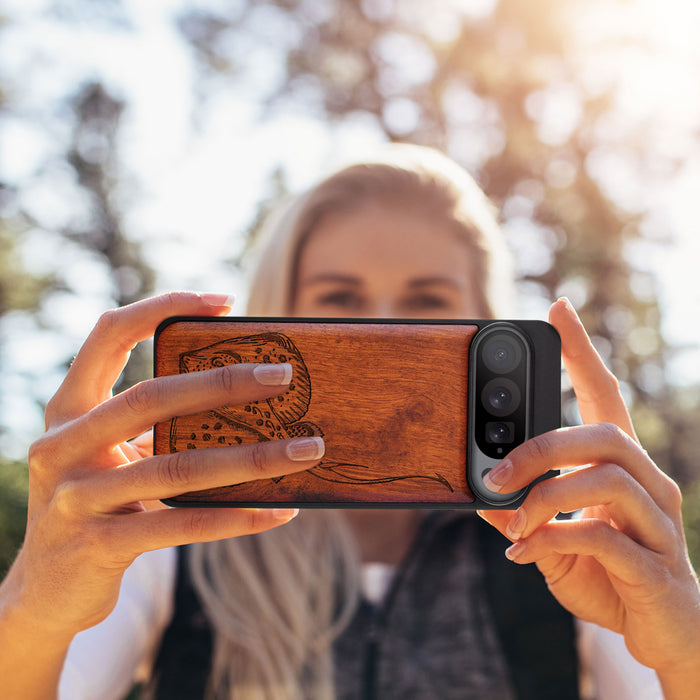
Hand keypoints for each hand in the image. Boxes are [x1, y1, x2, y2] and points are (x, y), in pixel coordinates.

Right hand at [3, 292, 324, 640]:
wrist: (46, 590)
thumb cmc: (98, 504)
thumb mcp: (112, 456)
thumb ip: (155, 427)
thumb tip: (247, 401)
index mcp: (68, 409)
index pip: (109, 334)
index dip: (162, 307)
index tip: (224, 301)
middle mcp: (62, 445)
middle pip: (151, 397)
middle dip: (224, 382)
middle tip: (284, 374)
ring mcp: (76, 497)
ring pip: (177, 467)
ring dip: (252, 458)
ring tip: (306, 449)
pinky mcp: (98, 546)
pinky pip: (183, 525)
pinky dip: (237, 517)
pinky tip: (280, 511)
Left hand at [478, 298, 699, 692]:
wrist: (663, 635)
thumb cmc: (609, 576)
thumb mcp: (554, 540)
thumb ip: (523, 516)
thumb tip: (479, 496)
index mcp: (622, 468)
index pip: (605, 396)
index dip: (582, 352)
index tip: (558, 309)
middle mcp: (649, 484)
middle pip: (604, 435)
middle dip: (541, 447)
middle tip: (495, 473)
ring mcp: (659, 524)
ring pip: (606, 479)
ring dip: (545, 497)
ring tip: (512, 522)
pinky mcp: (656, 566)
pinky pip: (603, 537)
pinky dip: (553, 540)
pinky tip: (525, 554)